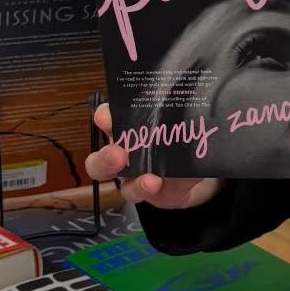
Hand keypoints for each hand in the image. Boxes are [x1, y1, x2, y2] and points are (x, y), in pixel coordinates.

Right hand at [84, 102, 221, 211]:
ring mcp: (137, 182)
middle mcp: (123, 160)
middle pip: (99, 165)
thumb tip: (176, 93)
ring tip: (152, 180)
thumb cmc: (169, 134)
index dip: (103, 119)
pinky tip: (186, 177)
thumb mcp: (168, 118)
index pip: (106, 123)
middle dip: (106, 159)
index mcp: (122, 133)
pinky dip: (176, 185)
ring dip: (139, 184)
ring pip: (128, 189)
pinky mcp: (158, 197)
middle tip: (117, 154)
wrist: (190, 164)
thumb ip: (168, 109)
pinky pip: (162, 195)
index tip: (105, 115)